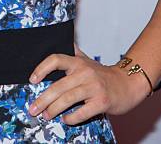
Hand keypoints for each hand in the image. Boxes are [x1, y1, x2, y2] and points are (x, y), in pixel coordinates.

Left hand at [28, 43, 152, 124]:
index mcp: (78, 62)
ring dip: (53, 109)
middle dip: (43, 99)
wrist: (128, 84)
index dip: (42, 68)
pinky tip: (65, 119)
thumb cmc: (103, 75)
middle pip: (58, 86)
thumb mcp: (87, 60)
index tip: (32, 79)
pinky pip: (82, 112)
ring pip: (67, 99)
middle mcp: (85, 72)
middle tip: (33, 109)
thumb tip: (60, 40)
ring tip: (45, 116)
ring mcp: (93, 87)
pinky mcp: (102, 102)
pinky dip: (71, 118)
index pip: (56, 59)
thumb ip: (73, 53)